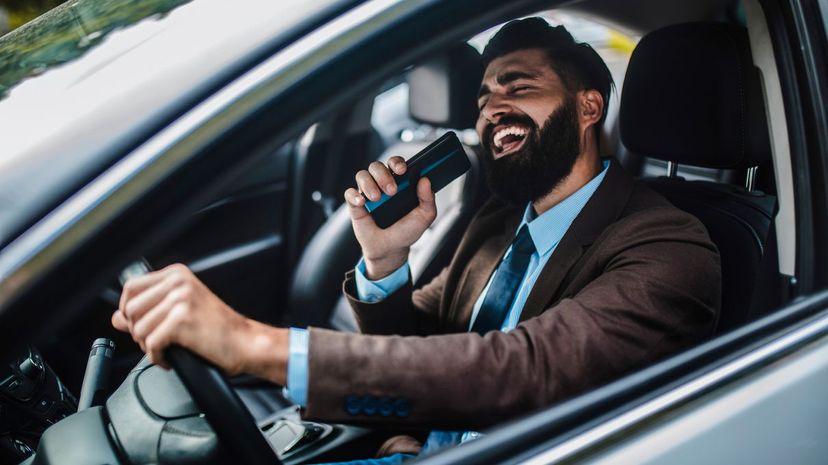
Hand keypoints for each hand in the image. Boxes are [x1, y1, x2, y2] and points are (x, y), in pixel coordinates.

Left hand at [111, 264, 288, 383]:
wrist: (245, 343)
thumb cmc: (218, 329)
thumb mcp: (180, 312)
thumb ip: (147, 312)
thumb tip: (116, 318)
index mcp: (177, 275)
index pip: (131, 288)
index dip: (128, 311)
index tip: (140, 324)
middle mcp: (178, 282)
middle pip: (130, 309)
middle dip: (138, 332)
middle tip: (158, 341)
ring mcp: (180, 299)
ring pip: (138, 329)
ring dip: (149, 347)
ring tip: (168, 349)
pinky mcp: (182, 320)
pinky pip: (151, 344)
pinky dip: (157, 358)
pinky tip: (171, 358)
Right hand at [344, 157, 436, 278]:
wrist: (391, 249)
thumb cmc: (406, 231)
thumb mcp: (424, 217)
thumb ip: (428, 199)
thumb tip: (425, 180)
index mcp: (398, 182)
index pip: (394, 164)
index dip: (396, 163)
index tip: (402, 170)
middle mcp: (381, 184)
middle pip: (376, 166)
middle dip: (383, 175)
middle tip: (392, 191)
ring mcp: (367, 193)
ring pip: (362, 175)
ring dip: (369, 184)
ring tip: (377, 199)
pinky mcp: (355, 205)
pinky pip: (349, 193)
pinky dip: (354, 195)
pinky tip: (362, 202)